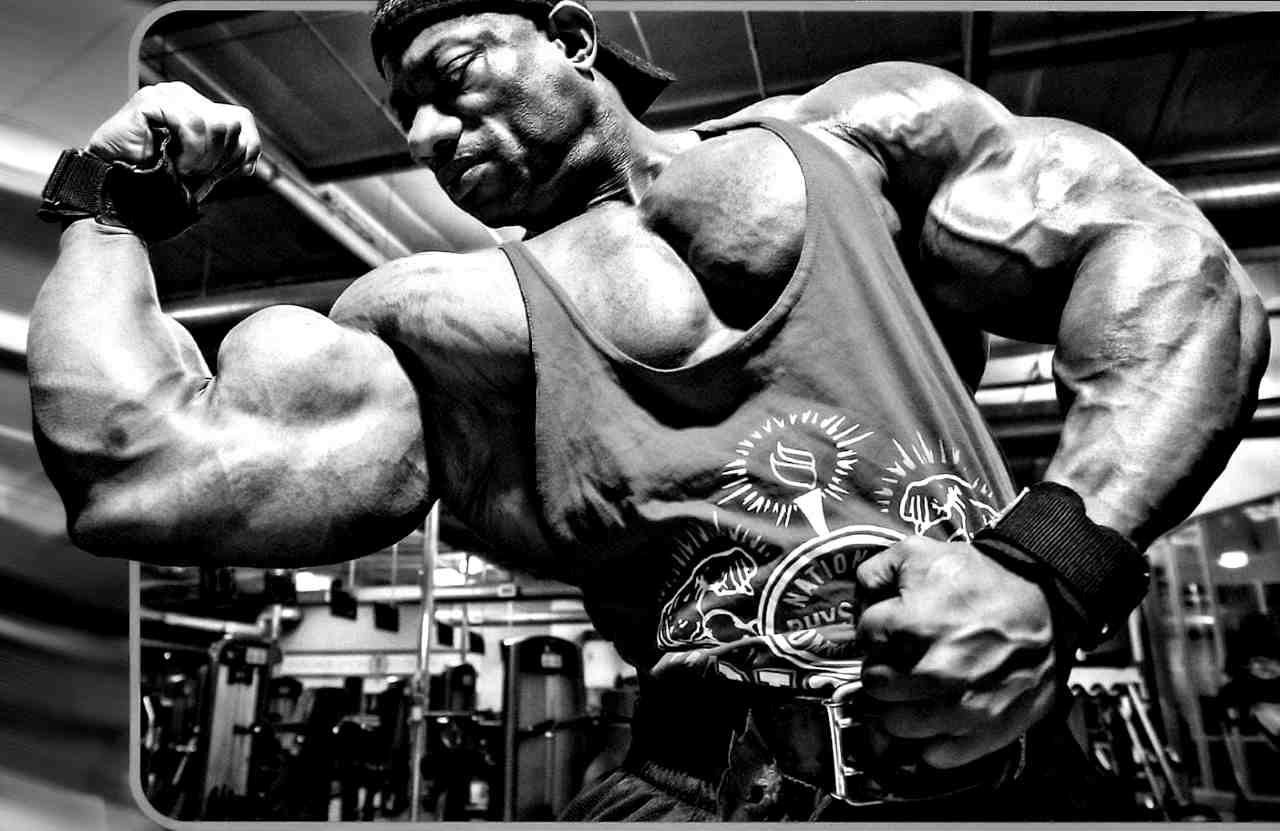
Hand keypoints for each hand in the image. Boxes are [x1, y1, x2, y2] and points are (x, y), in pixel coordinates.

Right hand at [87, 81, 261, 199]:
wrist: (122, 191)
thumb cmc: (157, 180)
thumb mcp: (203, 170)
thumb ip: (227, 158)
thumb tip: (252, 162)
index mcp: (200, 108)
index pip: (242, 120)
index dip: (241, 151)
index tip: (221, 174)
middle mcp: (185, 96)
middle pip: (232, 123)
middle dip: (220, 158)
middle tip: (197, 173)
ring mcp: (167, 94)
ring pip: (215, 124)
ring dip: (203, 157)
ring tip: (184, 168)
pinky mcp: (150, 100)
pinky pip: (191, 124)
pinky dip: (189, 152)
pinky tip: (174, 162)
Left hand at [854, 535, 1060, 769]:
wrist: (1045, 601)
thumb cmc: (983, 579)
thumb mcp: (921, 553)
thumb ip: (875, 570)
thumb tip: (857, 599)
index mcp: (914, 625)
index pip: (866, 637)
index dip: (875, 629)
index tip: (891, 628)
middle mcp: (935, 672)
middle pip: (876, 685)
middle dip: (882, 669)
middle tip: (898, 661)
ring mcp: (960, 707)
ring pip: (896, 724)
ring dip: (898, 708)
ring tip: (913, 691)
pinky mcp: (985, 731)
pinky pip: (935, 755)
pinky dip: (929, 742)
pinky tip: (934, 719)